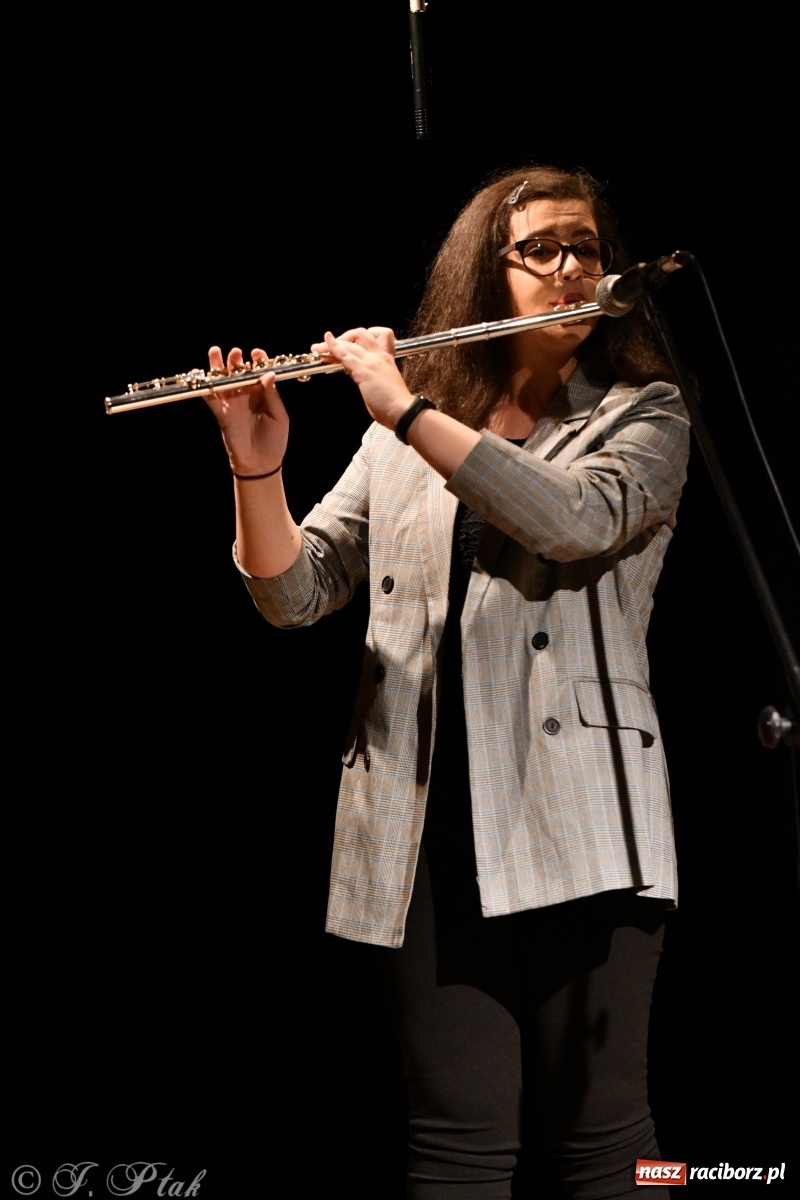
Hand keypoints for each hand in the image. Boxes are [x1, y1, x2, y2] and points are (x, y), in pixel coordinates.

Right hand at [205, 345, 288, 476]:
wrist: (261, 464)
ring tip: (216, 352)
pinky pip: (210, 398)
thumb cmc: (275, 440)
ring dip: (218, 366)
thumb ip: (272, 395)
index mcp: (262, 394)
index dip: (257, 360)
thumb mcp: (279, 416)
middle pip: (238, 372)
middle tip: (236, 352)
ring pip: (222, 380)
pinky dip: (205, 386)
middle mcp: (246, 395)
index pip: (258, 372)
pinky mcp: (221, 413)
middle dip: (236, 360)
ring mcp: (232, 403)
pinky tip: (201, 375)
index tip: (257, 353)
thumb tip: (269, 374)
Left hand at [310, 327, 414, 431]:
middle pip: (360, 334)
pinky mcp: (364, 370)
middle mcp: (380, 356)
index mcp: (386, 359)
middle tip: (327, 346)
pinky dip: (333, 348)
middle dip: (343, 338)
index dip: (357, 340)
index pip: (373, 338)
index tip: (346, 348)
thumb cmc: (394, 405)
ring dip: (331, 344)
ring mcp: (372, 361)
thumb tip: (357, 376)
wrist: (402, 411)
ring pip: (349, 344)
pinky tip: (324, 345)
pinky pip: (345, 354)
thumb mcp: (382, 385)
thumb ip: (369, 377)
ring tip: (317, 348)